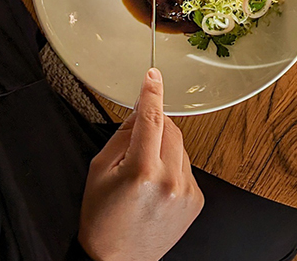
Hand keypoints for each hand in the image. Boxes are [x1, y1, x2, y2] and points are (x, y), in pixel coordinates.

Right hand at [79, 68, 203, 260]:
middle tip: (136, 146)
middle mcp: (169, 179)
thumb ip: (122, 135)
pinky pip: (187, 167)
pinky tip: (157, 188)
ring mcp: (186, 190)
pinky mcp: (197, 199)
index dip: (152, 94)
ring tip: (144, 177)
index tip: (154, 76)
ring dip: (164, 150)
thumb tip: (140, 110)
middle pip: (169, 129)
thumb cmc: (103, 220)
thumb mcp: (99, 172)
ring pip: (180, 147)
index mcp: (141, 171)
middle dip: (155, 127)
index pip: (151, 119)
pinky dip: (173, 168)